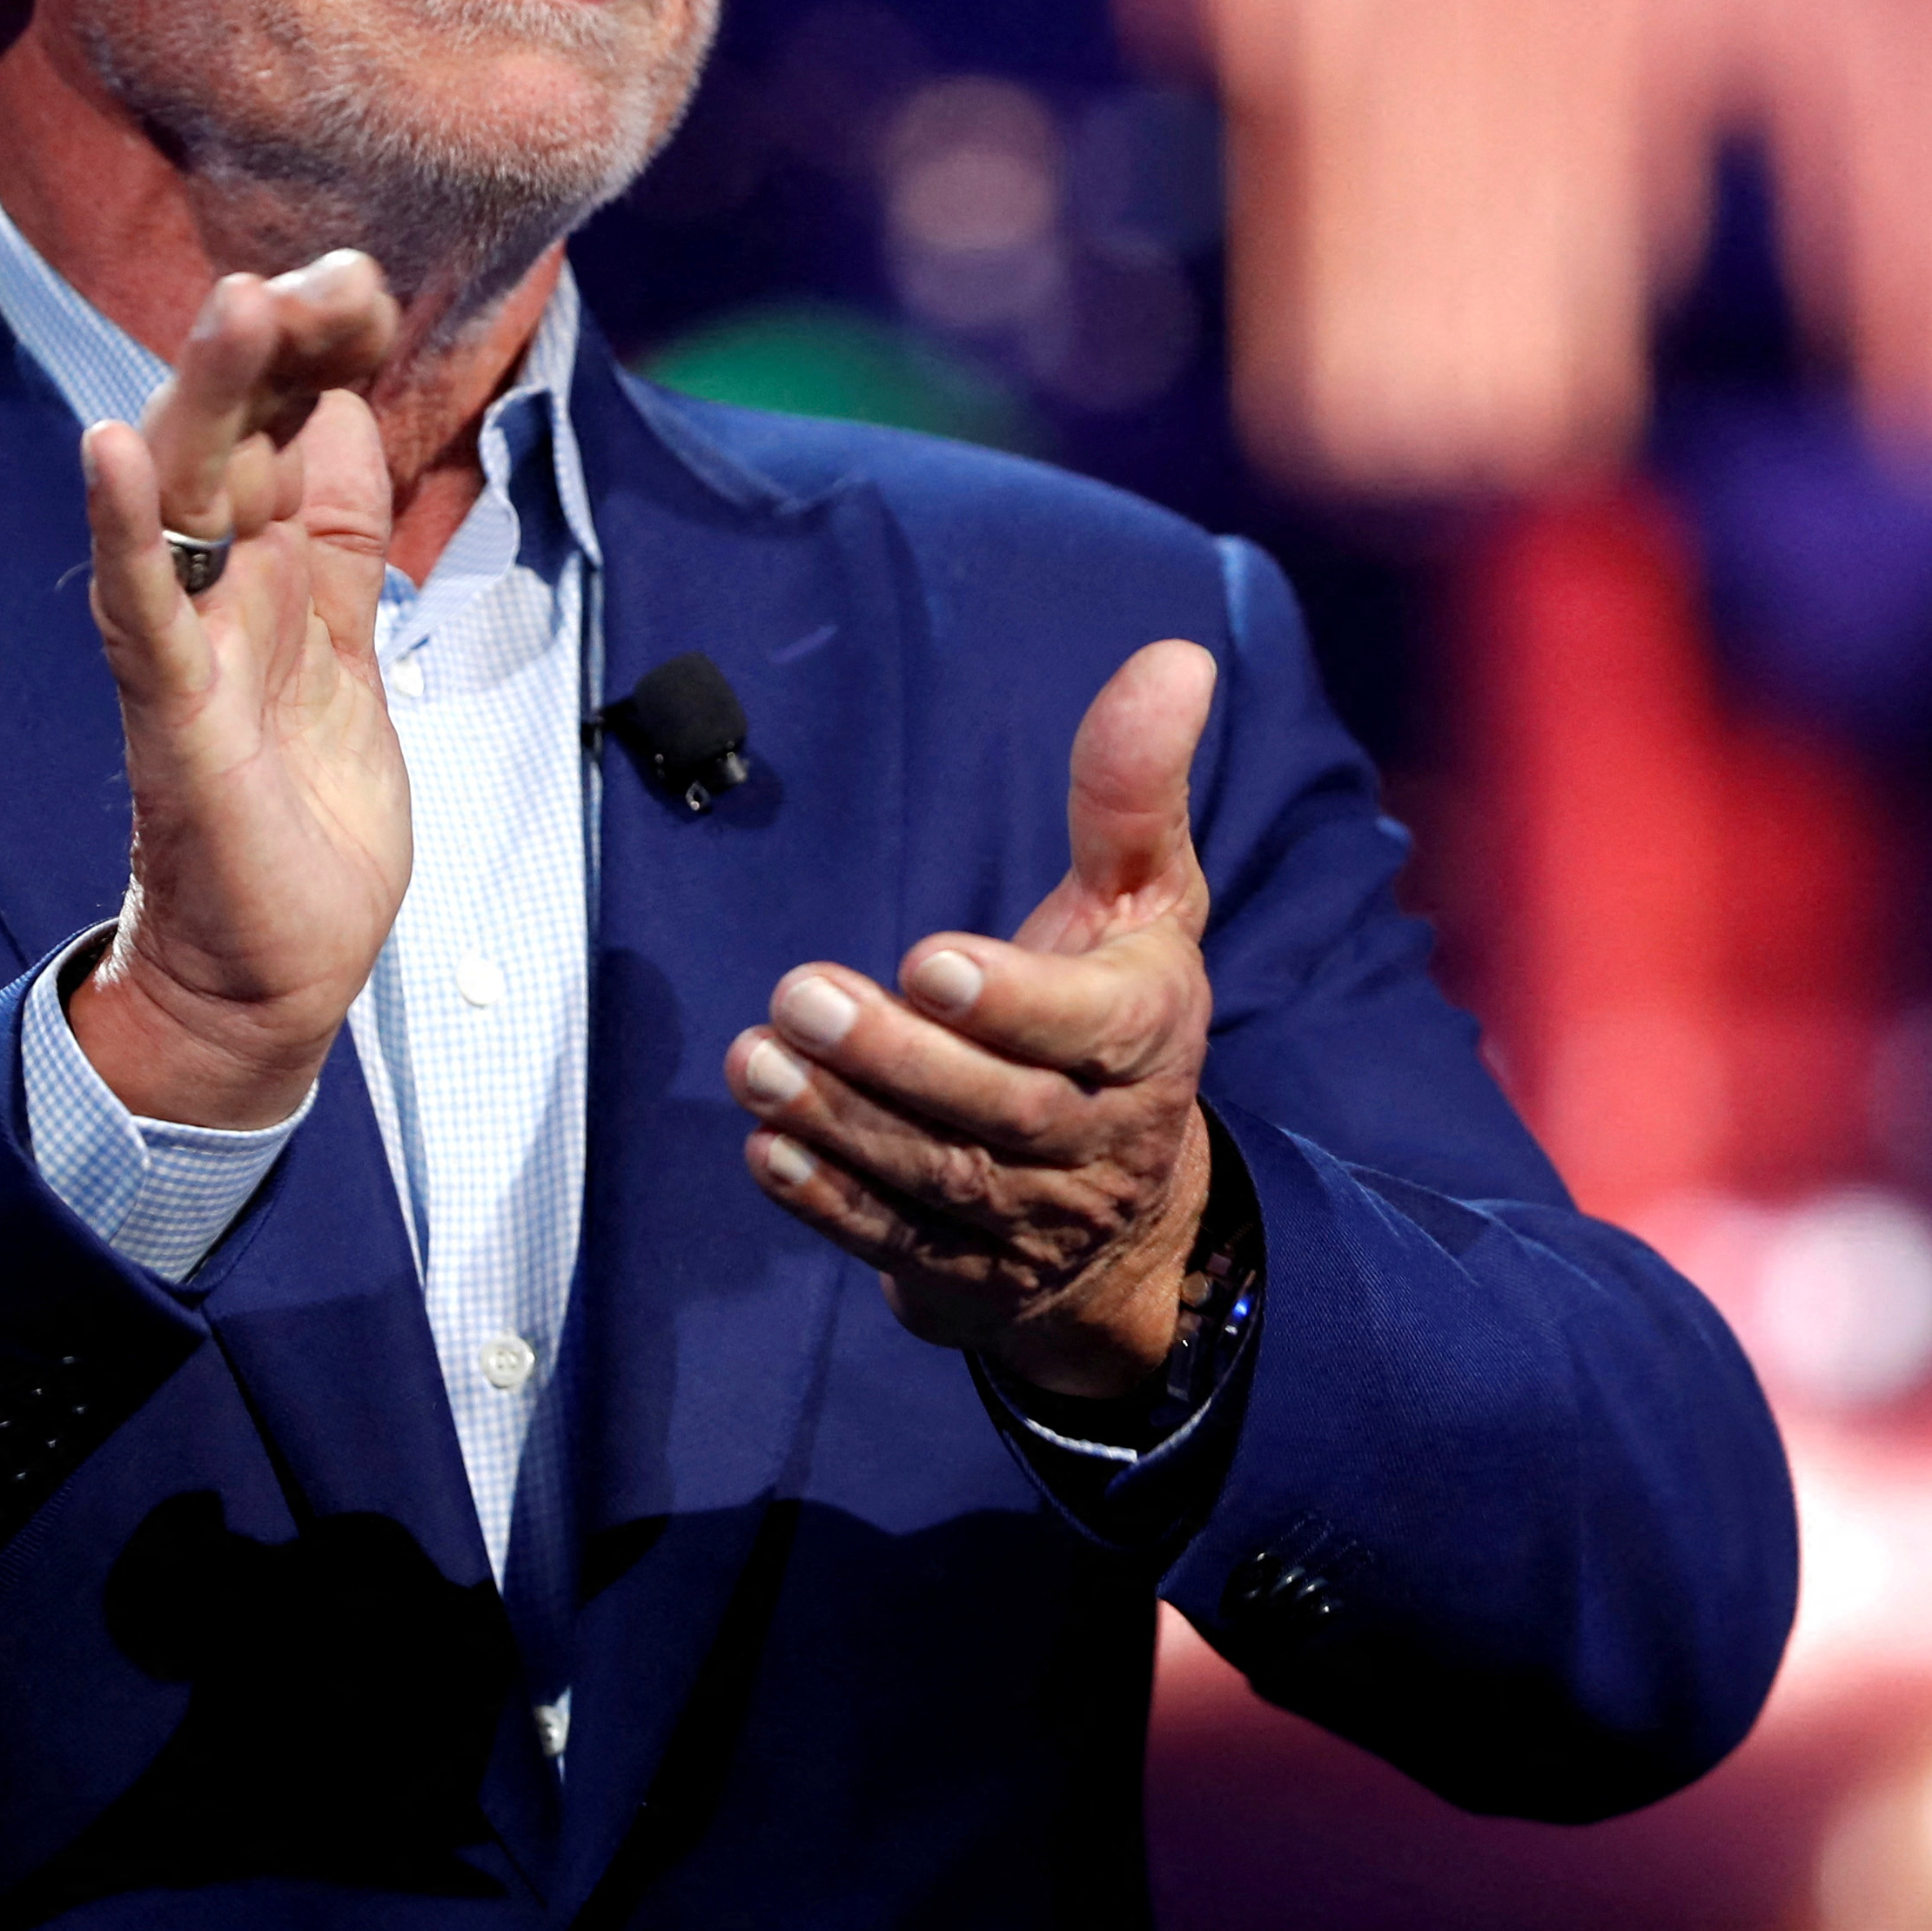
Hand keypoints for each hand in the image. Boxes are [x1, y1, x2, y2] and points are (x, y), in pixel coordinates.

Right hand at [69, 254, 407, 1129]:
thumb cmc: (305, 821)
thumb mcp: (354, 654)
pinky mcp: (173, 717)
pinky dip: (125, 530)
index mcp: (276, 572)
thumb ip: (344, 547)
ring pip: (189, 495)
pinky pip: (139, 610)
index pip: (295, 425)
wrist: (272, 976)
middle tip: (326, 269)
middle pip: (241, 433)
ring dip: (210, 397)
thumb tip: (354, 420)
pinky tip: (114, 453)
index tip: (366, 284)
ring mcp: (190, 645)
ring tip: (238, 304)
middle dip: (282, 345)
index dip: (327, 351)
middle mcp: (221, 589)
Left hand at [731, 640, 1220, 1397]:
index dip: (1012, 1002)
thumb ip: (1134, 788)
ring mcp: (1029, 1218)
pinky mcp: (963, 1274)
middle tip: (801, 993)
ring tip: (756, 1060)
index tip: (930, 959)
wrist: (1126, 1217)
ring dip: (839, 1123)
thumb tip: (1175, 656)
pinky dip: (827, 1203)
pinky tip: (766, 1148)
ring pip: (937, 1179)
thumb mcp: (1145, 899)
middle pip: (1001, 1111)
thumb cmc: (1117, 1014)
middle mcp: (1098, 1138)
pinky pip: (894, 1243)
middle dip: (896, 1057)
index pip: (1089, 1027)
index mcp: (1149, 1036)